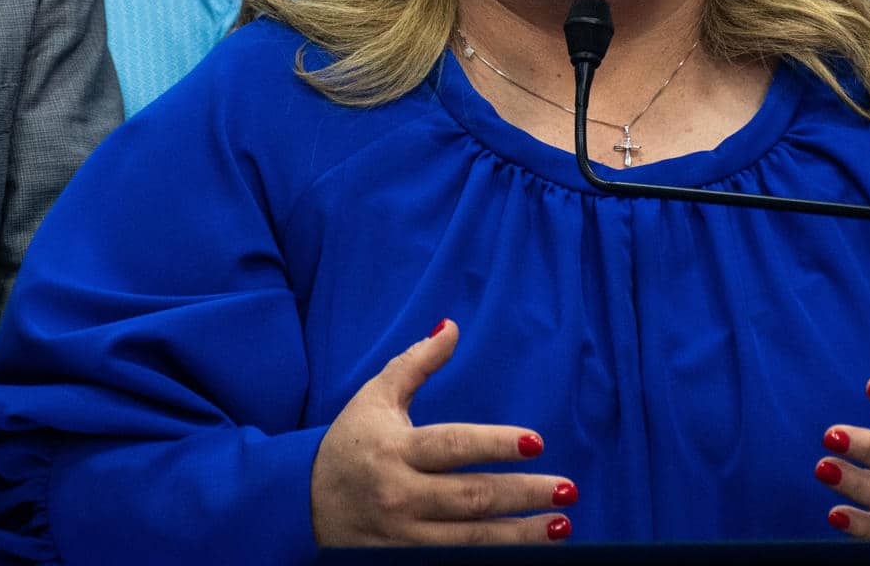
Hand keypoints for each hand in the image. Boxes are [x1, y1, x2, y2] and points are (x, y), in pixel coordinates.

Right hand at [311, 319, 577, 546]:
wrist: (302, 504)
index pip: (453, 446)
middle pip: (471, 498)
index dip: (496, 444)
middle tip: (567, 490)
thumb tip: (452, 326)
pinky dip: (493, 560)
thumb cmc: (350, 443)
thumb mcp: (376, 397)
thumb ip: (416, 363)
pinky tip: (527, 552)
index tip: (537, 441)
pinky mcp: (403, 562)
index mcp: (394, 450)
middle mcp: (399, 495)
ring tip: (561, 526)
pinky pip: (454, 563)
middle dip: (523, 495)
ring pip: (470, 540)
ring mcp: (402, 536)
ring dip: (521, 536)